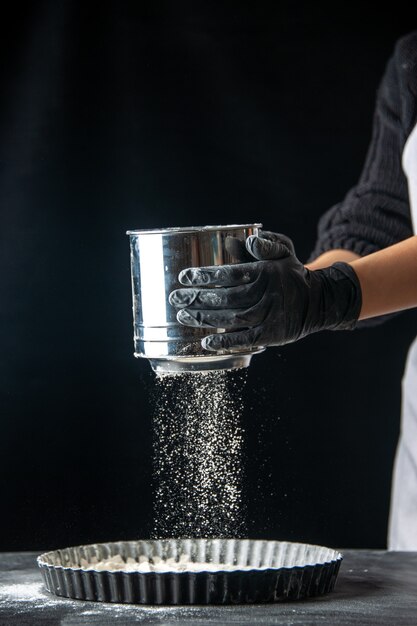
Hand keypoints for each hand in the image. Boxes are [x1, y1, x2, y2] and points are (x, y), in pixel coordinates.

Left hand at [169, 233, 361, 351]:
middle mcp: (267, 294)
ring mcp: (269, 316)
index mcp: (266, 272)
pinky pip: (245, 340)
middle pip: (227, 298)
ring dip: (206, 318)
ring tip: (183, 315)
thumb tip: (235, 241)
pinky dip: (225, 343)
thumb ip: (262, 245)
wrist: (316, 301)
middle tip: (176, 298)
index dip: (206, 276)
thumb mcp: (282, 251)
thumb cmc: (290, 273)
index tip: (184, 276)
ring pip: (233, 319)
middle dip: (198, 298)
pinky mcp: (271, 335)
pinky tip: (206, 343)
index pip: (230, 274)